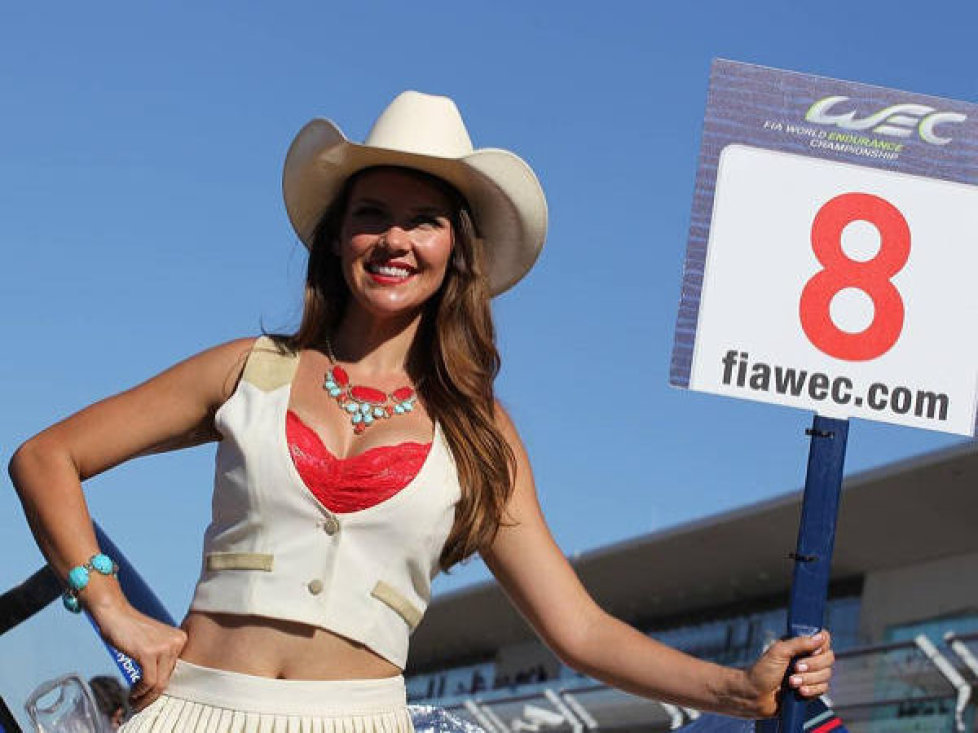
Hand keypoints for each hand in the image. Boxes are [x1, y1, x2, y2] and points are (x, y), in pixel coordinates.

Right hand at [88, 595, 187, 710]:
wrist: (117, 615)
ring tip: (135, 701)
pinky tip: (133, 693)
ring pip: (159, 683)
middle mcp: (177, 642)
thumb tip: (162, 684)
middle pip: (168, 678)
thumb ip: (163, 658)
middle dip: (153, 695)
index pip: (174, 671)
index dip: (162, 687)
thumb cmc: (132, 630)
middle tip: (140, 703)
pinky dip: (140, 691)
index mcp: (181, 639)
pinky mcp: (149, 652)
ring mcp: (164, 647)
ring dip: (145, 697)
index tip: (150, 696)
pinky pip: (149, 681)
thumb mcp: (156, 642)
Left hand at [744, 630, 833, 716]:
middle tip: (795, 668)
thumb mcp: (779, 652)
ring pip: (826, 675)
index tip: (811, 651)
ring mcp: (810, 675)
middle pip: (828, 658)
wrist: (755, 696)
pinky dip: (812, 690)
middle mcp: (807, 658)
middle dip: (813, 666)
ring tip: (792, 683)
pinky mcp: (810, 690)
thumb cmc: (762, 672)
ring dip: (809, 680)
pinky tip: (800, 692)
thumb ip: (800, 643)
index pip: (823, 640)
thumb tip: (821, 636)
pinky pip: (823, 689)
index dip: (821, 646)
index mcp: (799, 645)